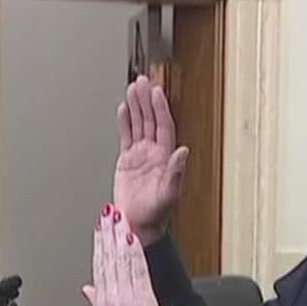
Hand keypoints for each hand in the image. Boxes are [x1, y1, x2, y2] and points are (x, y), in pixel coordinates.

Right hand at [84, 206, 169, 305]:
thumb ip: (95, 304)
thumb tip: (88, 290)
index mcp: (102, 302)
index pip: (99, 265)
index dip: (98, 243)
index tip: (98, 226)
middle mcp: (112, 297)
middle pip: (107, 258)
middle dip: (106, 233)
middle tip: (106, 212)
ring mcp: (126, 297)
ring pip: (120, 259)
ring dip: (119, 235)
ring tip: (118, 216)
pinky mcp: (143, 299)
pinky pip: (137, 269)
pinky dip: (134, 251)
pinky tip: (133, 236)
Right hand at [113, 77, 189, 244]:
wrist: (137, 225)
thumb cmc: (155, 213)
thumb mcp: (169, 193)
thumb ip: (176, 171)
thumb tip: (183, 151)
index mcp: (165, 157)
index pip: (163, 126)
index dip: (159, 108)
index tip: (155, 91)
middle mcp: (154, 153)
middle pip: (150, 120)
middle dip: (146, 100)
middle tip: (142, 81)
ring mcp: (140, 155)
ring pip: (138, 124)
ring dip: (136, 106)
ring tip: (132, 87)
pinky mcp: (127, 161)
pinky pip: (126, 136)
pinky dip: (124, 121)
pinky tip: (123, 108)